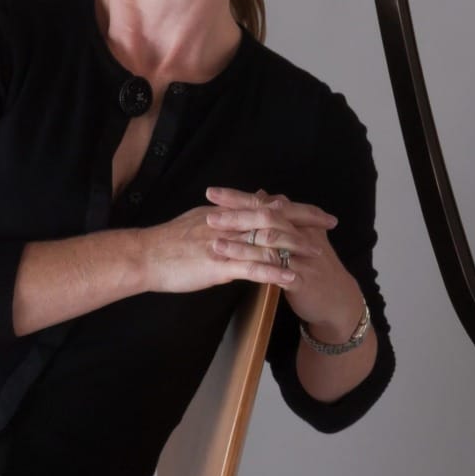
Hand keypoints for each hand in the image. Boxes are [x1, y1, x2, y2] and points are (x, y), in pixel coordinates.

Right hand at [139, 196, 318, 295]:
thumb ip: (231, 209)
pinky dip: (273, 271)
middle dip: (305, 220)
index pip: (269, 204)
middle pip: (276, 216)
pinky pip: (251, 267)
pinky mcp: (218, 265)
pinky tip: (291, 278)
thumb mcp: (201, 217)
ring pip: (267, 241)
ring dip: (295, 247)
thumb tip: (254, 197)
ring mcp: (225, 243)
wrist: (144, 256)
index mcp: (228, 212)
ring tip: (319, 254)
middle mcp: (230, 223)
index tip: (318, 212)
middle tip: (330, 223)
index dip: (296, 207)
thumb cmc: (169, 241)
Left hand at [202, 185, 363, 339]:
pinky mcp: (301, 278)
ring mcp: (302, 256)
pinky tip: (235, 269)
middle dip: (237, 215)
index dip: (239, 197)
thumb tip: (263, 195)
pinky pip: (275, 271)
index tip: (213, 192)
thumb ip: (281, 216)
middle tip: (210, 213)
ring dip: (241, 241)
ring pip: (270, 243)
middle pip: (268, 217)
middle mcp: (301, 235)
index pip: (266, 203)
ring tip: (215, 239)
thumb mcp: (302, 237)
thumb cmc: (316, 268)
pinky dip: (255, 268)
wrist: (338, 299)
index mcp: (299, 222)